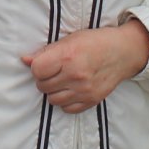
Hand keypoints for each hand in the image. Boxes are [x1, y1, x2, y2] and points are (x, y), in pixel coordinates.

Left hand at [23, 21, 148, 113]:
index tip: (45, 64)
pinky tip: (71, 90)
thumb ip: (46, 51)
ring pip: (52, 100)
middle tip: (55, 71)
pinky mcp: (92, 100)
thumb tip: (25, 60)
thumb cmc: (95, 42)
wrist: (123, 52)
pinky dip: (66, 101)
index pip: (37, 70)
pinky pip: (67, 109)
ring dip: (54, 91)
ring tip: (63, 80)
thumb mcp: (70, 39)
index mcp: (68, 56)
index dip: (38, 67)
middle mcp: (75, 75)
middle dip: (45, 79)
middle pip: (42, 86)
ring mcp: (84, 90)